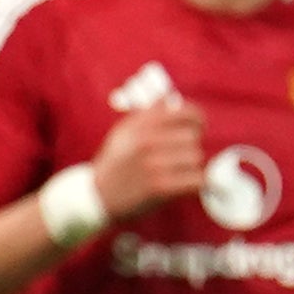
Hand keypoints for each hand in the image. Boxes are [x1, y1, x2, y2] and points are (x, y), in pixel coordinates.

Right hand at [90, 96, 207, 219]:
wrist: (96, 196)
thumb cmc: (115, 163)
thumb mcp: (124, 131)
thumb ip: (148, 114)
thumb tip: (168, 97)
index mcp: (142, 124)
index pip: (187, 113)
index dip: (197, 121)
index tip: (196, 129)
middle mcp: (148, 141)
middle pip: (193, 137)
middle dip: (190, 147)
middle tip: (180, 157)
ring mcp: (154, 164)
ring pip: (196, 158)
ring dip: (191, 167)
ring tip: (178, 172)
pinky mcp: (160, 187)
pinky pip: (196, 180)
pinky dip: (194, 184)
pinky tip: (184, 185)